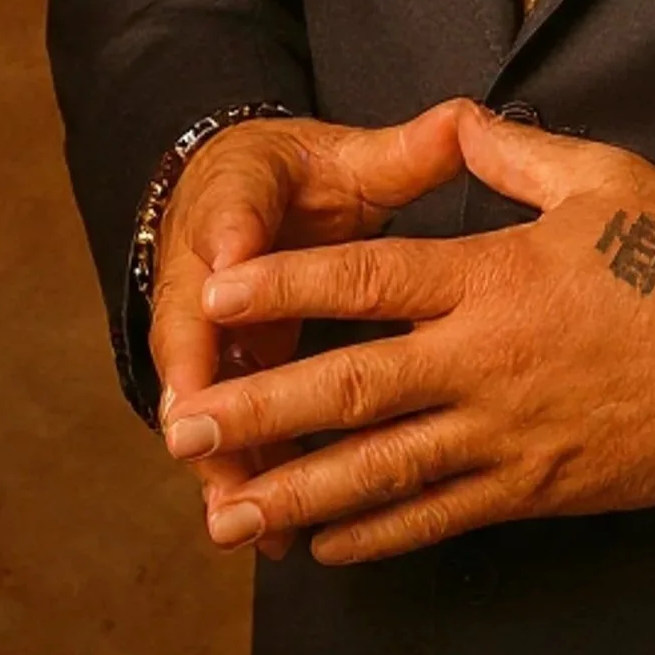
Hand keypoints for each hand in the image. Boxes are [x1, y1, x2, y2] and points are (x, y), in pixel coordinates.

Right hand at [151, 101, 471, 557]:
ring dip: (216, 452)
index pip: (228, 216)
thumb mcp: (344, 157)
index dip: (227, 246)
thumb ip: (402, 151)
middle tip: (201, 430)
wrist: (233, 197)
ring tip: (235, 512)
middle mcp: (204, 270)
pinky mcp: (219, 376)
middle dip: (197, 379)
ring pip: (201, 396)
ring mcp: (203, 331)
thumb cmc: (298, 178)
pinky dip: (242, 479)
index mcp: (236, 199)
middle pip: (192, 328)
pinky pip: (226, 432)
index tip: (226, 276)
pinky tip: (271, 533)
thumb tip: (462, 120)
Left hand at [160, 102, 654, 563]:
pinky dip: (375, 534)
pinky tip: (322, 542)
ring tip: (226, 507)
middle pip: (350, 387)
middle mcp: (483, 360)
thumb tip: (462, 116)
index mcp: (494, 276)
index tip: (217, 291)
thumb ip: (517, 153)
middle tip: (183, 427)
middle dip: (259, 407)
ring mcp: (504, 433)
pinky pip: (437, 516)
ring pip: (380, 469)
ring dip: (295, 488)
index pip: (369, 277)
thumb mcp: (605, 177)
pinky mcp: (532, 487)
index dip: (287, 284)